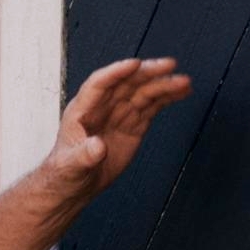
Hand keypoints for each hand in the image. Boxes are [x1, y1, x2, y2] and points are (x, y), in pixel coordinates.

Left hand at [46, 56, 192, 196]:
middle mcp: (102, 107)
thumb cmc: (65, 172)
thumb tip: (97, 147)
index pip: (98, 84)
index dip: (116, 72)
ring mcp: (119, 114)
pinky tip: (183, 91)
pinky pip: (152, 106)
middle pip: (126, 83)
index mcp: (81, 110)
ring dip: (163, 85)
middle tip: (169, 65)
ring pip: (143, 93)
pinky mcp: (134, 125)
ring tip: (184, 81)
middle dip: (147, 73)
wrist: (75, 185)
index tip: (135, 63)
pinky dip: (167, 98)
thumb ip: (83, 156)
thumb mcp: (70, 167)